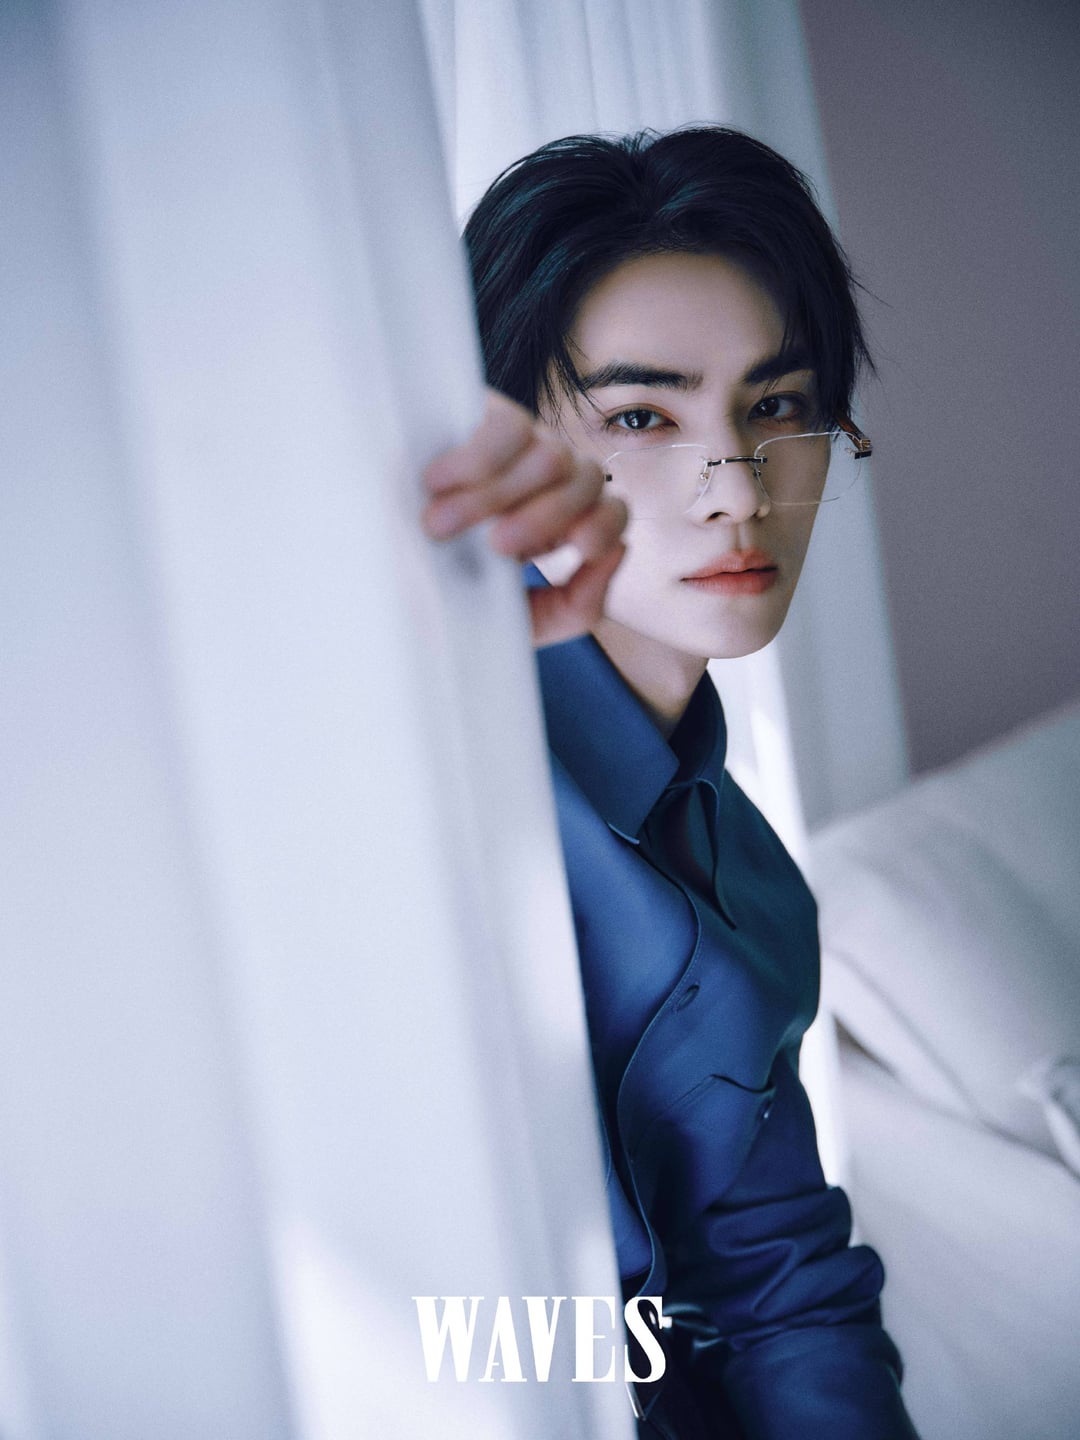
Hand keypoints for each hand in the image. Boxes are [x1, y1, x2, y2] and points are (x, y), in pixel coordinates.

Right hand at [421, 389, 627, 646]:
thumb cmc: (439, 597)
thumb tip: (617, 553)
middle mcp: (541, 479)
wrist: (366, 576)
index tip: (569, 552)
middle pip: (587, 479)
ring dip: (498, 497)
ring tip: (440, 525)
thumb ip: (576, 607)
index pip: (612, 510)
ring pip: (552, 454)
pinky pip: (509, 427)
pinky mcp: (478, 414)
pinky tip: (434, 483)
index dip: (602, 526)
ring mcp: (513, 445)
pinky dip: (477, 460)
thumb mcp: (518, 622)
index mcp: (554, 523)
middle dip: (545, 518)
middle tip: (492, 548)